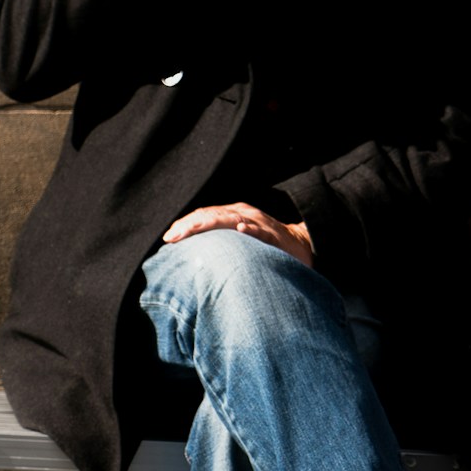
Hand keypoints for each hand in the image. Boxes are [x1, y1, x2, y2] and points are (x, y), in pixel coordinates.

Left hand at [162, 202, 314, 268]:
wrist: (301, 244)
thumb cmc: (266, 246)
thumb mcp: (240, 241)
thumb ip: (221, 243)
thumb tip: (194, 256)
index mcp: (234, 215)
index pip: (205, 215)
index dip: (186, 225)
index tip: (168, 238)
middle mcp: (244, 214)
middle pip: (212, 215)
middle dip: (190, 225)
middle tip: (172, 237)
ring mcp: (259, 223)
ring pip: (231, 219)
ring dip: (209, 223)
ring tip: (190, 231)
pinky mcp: (274, 235)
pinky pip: (261, 230)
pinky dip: (251, 229)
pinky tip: (241, 229)